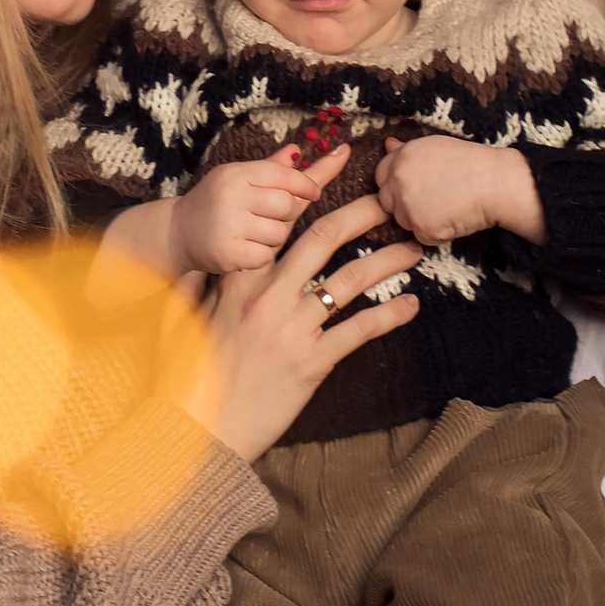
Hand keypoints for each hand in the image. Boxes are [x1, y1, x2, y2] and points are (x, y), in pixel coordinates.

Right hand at [172, 145, 345, 277]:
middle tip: (271, 217)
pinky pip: (266, 256)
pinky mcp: (229, 253)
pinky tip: (246, 249)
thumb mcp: (237, 178)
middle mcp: (231, 197)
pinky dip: (261, 256)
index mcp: (235, 174)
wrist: (177, 232)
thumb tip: (296, 150)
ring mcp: (229, 226)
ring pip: (279, 233)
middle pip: (286, 204)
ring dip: (273, 237)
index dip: (304, 184)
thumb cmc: (215, 202)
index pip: (282, 175)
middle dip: (286, 213)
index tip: (313, 192)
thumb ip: (269, 168)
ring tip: (254, 234)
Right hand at [185, 189, 422, 461]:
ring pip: (351, 280)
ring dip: (387, 260)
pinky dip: (390, 315)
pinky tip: (411, 306)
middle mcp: (268, 297)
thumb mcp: (191, 319)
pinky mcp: (311, 362)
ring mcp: (291, 329)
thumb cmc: (195, 375)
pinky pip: (359, 330)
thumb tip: (198, 269)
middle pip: (324, 239)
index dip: (309, 196)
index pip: (281, 226)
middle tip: (391, 202)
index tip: (334, 178)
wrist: (200, 428)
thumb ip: (200, 288)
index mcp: (241, 281)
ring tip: (413, 249)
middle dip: (363, 213)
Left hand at [373, 135, 538, 249]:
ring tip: (447, 207)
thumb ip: (406, 149)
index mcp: (402, 157)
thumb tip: (388, 144)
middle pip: (386, 201)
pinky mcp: (422, 228)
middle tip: (434, 199)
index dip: (397, 183)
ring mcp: (408, 205)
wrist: (497, 184)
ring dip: (419, 220)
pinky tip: (453, 219)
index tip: (416, 186)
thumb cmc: (473, 163)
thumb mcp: (436, 147)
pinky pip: (421, 237)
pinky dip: (435, 234)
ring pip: (403, 221)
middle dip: (403, 204)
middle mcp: (399, 180)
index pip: (380, 175)